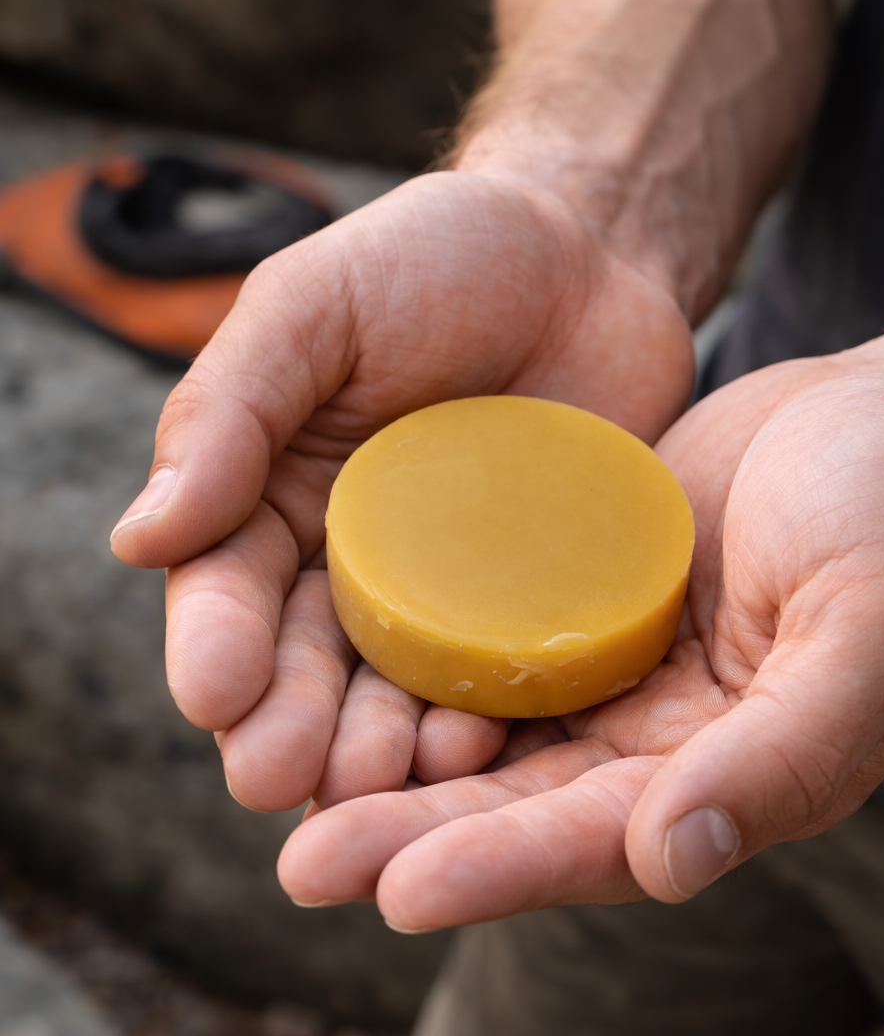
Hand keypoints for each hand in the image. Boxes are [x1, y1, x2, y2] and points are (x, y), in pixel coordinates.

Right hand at [110, 172, 691, 807]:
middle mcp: (349, 571)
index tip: (214, 694)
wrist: (590, 255)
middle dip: (285, 724)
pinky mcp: (535, 612)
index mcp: (272, 503)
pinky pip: (504, 680)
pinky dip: (484, 722)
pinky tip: (478, 750)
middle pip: (303, 668)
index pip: (227, 589)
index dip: (215, 643)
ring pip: (395, 696)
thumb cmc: (433, 262)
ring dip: (375, 748)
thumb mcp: (314, 307)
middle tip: (275, 778)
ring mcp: (447, 601)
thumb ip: (230, 410)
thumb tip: (141, 537)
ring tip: (373, 780)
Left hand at [275, 326, 883, 929]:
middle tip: (301, 867)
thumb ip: (784, 751)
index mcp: (738, 779)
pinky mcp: (580, 610)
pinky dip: (419, 672)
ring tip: (281, 786)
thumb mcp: (873, 626)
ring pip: (490, 743)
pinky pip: (491, 651)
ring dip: (393, 771)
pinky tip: (334, 679)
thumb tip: (669, 862)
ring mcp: (617, 682)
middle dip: (414, 840)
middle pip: (523, 811)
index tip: (398, 891)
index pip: (607, 841)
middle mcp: (663, 750)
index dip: (506, 868)